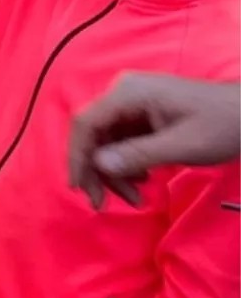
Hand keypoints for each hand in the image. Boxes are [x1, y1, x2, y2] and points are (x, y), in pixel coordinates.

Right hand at [70, 74, 240, 208]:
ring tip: (134, 199)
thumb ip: (138, 154)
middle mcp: (123, 94)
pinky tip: (141, 182)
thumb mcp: (182, 145)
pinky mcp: (141, 115)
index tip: (79, 189)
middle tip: (102, 204)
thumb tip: (97, 164)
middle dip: (96, 171)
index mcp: (128, 93)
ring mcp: (132, 104)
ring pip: (105, 141)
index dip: (77, 157)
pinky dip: (125, 165)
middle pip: (92, 134)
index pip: (86, 123)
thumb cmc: (220, 125)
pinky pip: (120, 141)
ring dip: (113, 172)